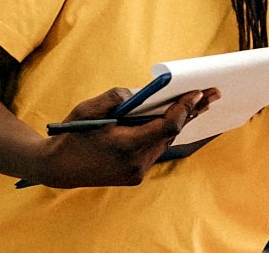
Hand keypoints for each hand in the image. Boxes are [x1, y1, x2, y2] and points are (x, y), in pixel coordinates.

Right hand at [34, 87, 218, 187]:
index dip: (184, 108)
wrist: (57, 168)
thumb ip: (116, 98)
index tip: (198, 92)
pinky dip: (163, 134)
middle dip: (189, 113)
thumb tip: (140, 94)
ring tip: (198, 105)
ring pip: (164, 142)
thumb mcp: (88, 108)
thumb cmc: (71, 135)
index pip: (166, 125)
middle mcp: (136, 163)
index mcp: (126, 146)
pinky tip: (174, 120)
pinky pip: (154, 150)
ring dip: (178, 123)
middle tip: (211, 94)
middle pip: (170, 134)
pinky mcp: (134, 176)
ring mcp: (137, 172)